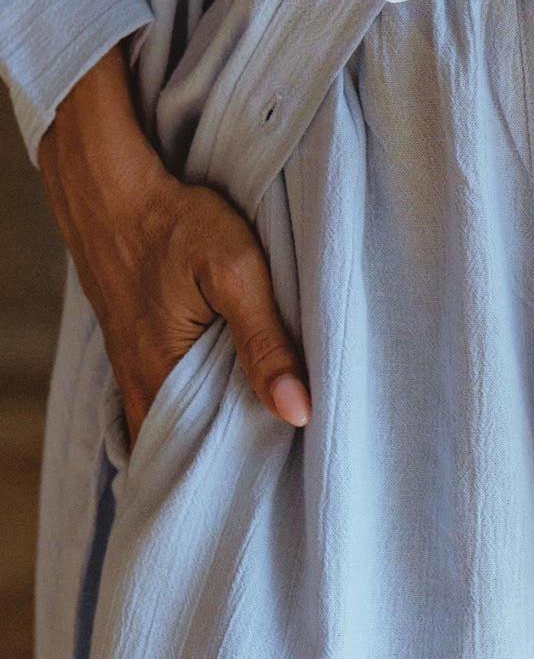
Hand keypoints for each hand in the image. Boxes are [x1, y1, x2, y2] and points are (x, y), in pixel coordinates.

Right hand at [38, 39, 309, 447]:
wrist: (109, 184)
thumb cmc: (173, 221)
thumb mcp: (235, 272)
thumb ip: (266, 343)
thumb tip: (298, 411)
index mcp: (159, 378)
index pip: (202, 457)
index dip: (245, 469)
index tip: (286, 474)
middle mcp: (137, 387)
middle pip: (186, 449)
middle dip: (231, 460)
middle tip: (280, 466)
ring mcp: (130, 371)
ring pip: (176, 425)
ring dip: (213, 432)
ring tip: (261, 439)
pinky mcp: (135, 352)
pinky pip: (167, 399)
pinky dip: (197, 407)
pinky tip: (229, 399)